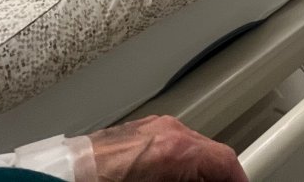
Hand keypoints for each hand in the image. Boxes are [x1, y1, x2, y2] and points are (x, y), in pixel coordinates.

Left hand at [84, 115, 247, 181]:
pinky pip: (171, 146)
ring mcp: (152, 127)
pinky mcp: (138, 131)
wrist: (64, 179)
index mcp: (178, 149)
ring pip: (191, 150)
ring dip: (195, 173)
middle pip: (211, 155)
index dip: (239, 180)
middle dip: (214, 179)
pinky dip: (177, 165)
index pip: (227, 162)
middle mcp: (168, 131)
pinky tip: (166, 180)